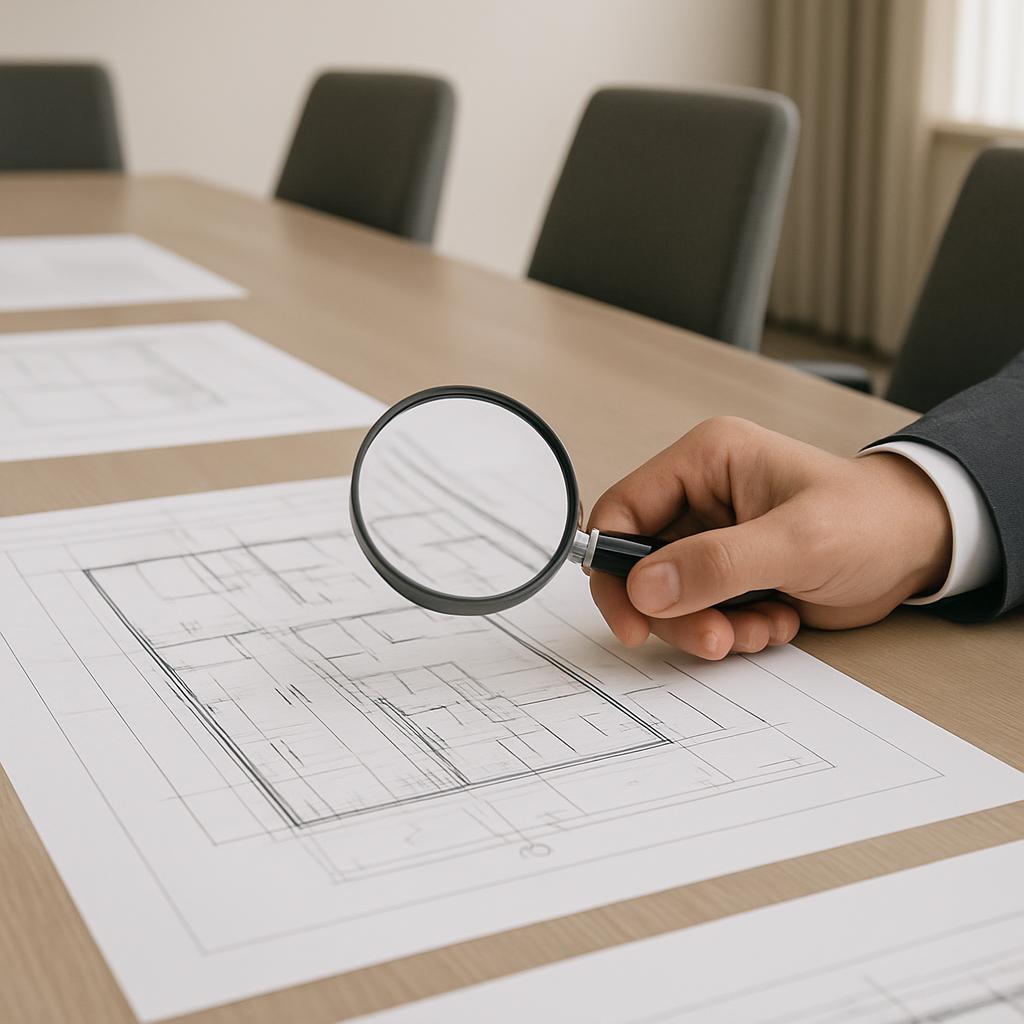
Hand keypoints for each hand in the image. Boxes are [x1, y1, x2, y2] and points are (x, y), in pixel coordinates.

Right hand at [588, 417, 952, 658]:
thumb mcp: (796, 542)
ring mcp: (712, 538)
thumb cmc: (871, 520)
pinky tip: (773, 622)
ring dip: (707, 626)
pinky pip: (700, 614)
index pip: (622, 511)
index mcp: (704, 461)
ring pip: (668, 598)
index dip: (615, 568)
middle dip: (674, 612)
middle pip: (640, 565)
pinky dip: (731, 631)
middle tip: (713, 637)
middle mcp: (700, 497)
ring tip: (757, 629)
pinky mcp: (729, 573)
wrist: (919, 547)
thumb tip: (643, 587)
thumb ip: (718, 563)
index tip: (631, 619)